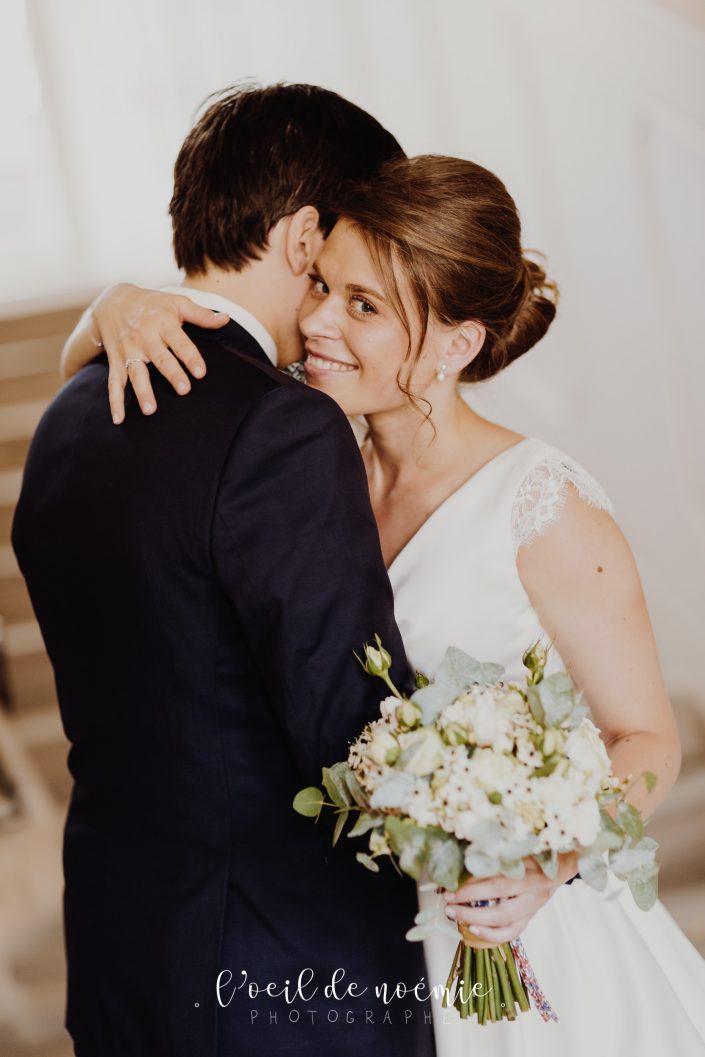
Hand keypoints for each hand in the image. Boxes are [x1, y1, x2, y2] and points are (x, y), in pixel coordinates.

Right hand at [91, 283, 229, 423]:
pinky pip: (113, 382)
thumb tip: (227, 319)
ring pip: (136, 373)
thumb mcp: (176, 302)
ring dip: (142, 391)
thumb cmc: (152, 303)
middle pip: (160, 358)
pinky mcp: (115, 360)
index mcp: (162, 323)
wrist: (111, 300)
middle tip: (183, 390)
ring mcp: (128, 350)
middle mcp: (144, 337)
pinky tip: (118, 419)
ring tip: (150, 410)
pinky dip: (114, 401)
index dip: (190, 357)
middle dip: (171, 374)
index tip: (200, 373)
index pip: (179, 342)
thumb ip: (201, 314)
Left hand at [442, 850, 579, 944]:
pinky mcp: (530, 919)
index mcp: (529, 869)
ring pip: (505, 921)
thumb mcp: (517, 850)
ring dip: (476, 921)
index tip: (450, 885)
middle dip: (469, 903)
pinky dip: (491, 935)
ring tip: (455, 916)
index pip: (497, 880)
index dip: (473, 884)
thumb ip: (496, 856)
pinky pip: (511, 933)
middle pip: (500, 901)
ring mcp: (533, 907)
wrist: (561, 866)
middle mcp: (533, 890)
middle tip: (448, 902)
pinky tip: (473, 930)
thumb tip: (463, 862)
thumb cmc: (533, 854)